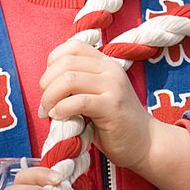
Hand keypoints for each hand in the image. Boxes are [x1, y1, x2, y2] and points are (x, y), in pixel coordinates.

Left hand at [38, 40, 189, 189]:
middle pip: (65, 63)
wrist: (145, 143)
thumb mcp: (95, 95)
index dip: (52, 63)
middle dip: (46, 84)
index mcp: (105, 63)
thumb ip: (77, 84)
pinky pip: (79, 101)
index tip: (49, 85)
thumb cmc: (114, 123)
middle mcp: (110, 69)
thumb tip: (46, 85)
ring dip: (50, 97)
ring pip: (69, 79)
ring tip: (48, 112)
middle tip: (44, 105)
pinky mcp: (112, 107)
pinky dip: (61, 108)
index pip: (72, 47)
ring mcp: (113, 86)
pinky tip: (58, 117)